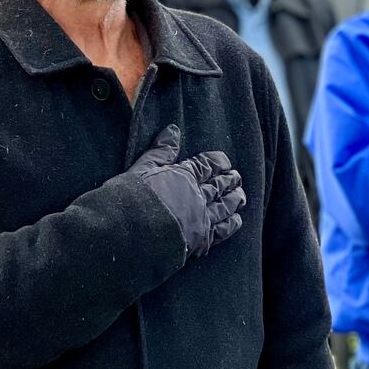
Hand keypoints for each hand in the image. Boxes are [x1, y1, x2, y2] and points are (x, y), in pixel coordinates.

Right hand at [129, 125, 245, 257]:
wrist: (127, 233)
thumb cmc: (129, 198)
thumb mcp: (142, 168)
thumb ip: (160, 151)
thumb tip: (173, 129)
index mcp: (184, 176)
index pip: (207, 165)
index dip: (218, 163)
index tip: (225, 162)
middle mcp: (197, 196)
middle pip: (219, 185)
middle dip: (229, 180)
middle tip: (236, 178)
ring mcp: (201, 218)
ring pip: (225, 206)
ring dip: (234, 199)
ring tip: (240, 196)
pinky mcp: (201, 239)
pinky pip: (223, 229)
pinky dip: (232, 223)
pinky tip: (236, 220)